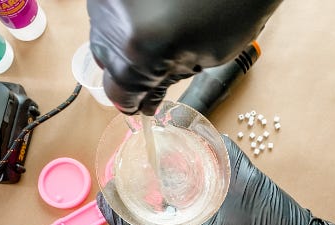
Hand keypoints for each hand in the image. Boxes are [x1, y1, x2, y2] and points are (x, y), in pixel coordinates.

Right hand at [87, 0, 283, 114]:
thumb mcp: (202, 60)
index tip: (139, 104)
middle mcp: (113, 23)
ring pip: (101, 35)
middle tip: (151, 72)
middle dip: (128, 72)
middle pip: (105, 63)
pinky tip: (146, 21)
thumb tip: (145, 100)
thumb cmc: (233, 9)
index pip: (117, 91)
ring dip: (122, 46)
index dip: (131, 101)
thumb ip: (164, 83)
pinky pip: (108, 14)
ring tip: (152, 40)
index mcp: (139, 50)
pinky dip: (123, 23)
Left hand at [97, 135, 334, 224]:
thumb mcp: (245, 181)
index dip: (115, 215)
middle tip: (119, 184)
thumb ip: (221, 152)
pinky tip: (162, 203)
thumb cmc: (272, 222)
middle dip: (123, 211)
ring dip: (137, 216)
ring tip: (135, 190)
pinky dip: (157, 222)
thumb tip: (201, 130)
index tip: (108, 191)